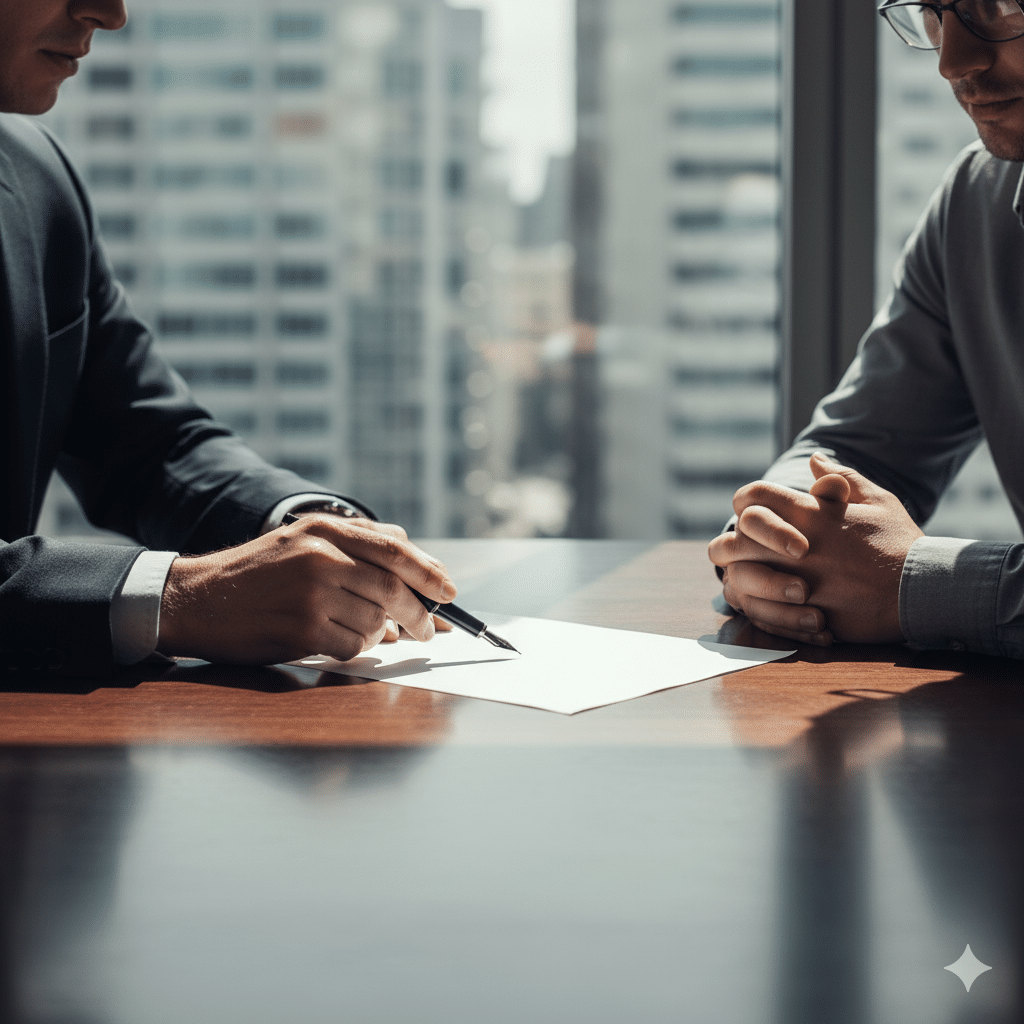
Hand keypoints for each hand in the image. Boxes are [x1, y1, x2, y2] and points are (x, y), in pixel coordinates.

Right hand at [157, 515, 456, 664]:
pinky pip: (352, 646)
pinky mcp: (300, 629)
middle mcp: (319, 556)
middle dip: (419, 613)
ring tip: (369, 634)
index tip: (449, 592)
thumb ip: (357, 543)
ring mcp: (310, 593)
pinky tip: (339, 642)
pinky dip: (357, 650)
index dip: (429, 572)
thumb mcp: (302, 540)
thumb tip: (415, 559)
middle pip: (393, 587)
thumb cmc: (257, 574)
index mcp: (323, 530)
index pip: (394, 550)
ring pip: (376, 621)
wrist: (195, 600)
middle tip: (427, 630)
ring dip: (382, 634)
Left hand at [708, 452, 923, 644]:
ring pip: (739, 575)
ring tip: (748, 575)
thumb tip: (815, 459)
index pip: (754, 495)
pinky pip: (758, 611)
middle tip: (743, 547)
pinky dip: (754, 606)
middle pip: (736, 536)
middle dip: (733, 539)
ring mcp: (797, 582)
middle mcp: (798, 547)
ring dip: (739, 573)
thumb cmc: (900, 544)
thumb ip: (842, 478)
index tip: (753, 510)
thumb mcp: (878, 501)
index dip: (747, 499)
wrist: (923, 592)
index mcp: (813, 515)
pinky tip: (762, 602)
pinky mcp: (802, 614)